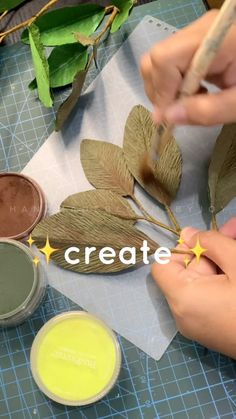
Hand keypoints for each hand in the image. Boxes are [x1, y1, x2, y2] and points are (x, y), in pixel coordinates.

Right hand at [140, 10, 235, 125]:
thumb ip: (206, 111)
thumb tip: (168, 117)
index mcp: (214, 39)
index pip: (164, 58)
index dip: (161, 90)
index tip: (169, 117)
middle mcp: (200, 31)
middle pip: (156, 57)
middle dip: (159, 90)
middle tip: (177, 112)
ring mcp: (199, 34)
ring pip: (160, 60)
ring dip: (166, 88)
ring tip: (190, 103)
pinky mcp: (200, 43)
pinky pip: (173, 62)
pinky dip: (175, 83)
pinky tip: (195, 93)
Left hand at [152, 218, 235, 357]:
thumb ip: (211, 243)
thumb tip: (187, 233)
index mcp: (182, 298)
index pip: (162, 265)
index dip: (181, 249)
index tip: (208, 243)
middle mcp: (182, 314)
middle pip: (185, 272)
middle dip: (209, 251)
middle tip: (233, 232)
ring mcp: (196, 325)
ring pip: (200, 283)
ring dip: (219, 263)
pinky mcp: (211, 330)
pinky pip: (208, 297)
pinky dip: (221, 281)